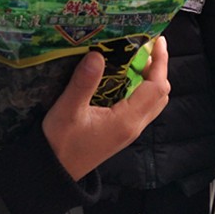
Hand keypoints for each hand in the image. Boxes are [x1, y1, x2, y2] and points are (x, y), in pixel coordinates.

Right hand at [42, 36, 169, 180]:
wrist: (54, 173)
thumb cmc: (60, 143)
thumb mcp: (67, 110)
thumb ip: (83, 82)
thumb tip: (97, 54)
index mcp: (126, 120)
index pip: (156, 87)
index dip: (161, 62)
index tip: (158, 40)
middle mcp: (134, 126)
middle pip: (160, 94)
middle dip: (158, 68)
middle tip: (146, 45)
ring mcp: (129, 130)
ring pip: (152, 101)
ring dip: (150, 78)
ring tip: (136, 57)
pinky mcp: (121, 132)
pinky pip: (141, 106)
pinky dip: (140, 88)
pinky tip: (123, 77)